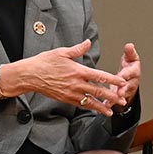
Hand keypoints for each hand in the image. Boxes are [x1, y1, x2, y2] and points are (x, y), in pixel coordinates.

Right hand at [0, 39, 125, 116]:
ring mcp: (70, 93)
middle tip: (122, 100)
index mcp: (78, 71)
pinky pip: (79, 104)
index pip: (100, 76)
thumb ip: (78, 49)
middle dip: (112, 96)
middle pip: (98, 91)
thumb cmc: (44, 62)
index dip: (112, 79)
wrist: (29, 76)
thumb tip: (88, 42)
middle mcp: (76, 83)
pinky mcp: (64, 98)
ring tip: (111, 111)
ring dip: (102, 107)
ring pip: (90, 101)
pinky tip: (94, 110)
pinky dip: (88, 107)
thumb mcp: (62, 52)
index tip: (122, 82)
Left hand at [114, 43, 141, 108]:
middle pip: (128, 85)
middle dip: (124, 89)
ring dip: (116, 99)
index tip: (123, 76)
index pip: (131, 72)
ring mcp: (127, 90)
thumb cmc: (128, 67)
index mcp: (133, 71)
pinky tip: (106, 105)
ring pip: (122, 95)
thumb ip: (129, 53)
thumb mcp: (130, 58)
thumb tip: (129, 45)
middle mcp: (131, 81)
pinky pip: (116, 101)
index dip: (127, 74)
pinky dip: (111, 103)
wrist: (129, 78)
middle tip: (119, 92)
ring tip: (110, 102)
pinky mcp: (121, 97)